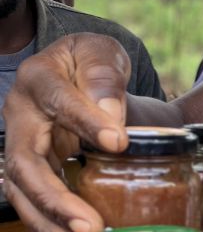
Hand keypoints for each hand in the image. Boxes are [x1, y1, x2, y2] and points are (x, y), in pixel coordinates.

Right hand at [3, 33, 131, 231]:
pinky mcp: (31, 162)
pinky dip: (52, 218)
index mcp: (38, 77)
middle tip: (90, 223)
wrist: (79, 69)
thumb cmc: (91, 59)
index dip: (86, 123)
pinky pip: (32, 196)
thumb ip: (105, 77)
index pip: (59, 101)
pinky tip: (75, 231)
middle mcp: (20, 112)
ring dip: (50, 218)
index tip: (119, 142)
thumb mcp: (101, 52)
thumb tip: (111, 116)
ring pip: (21, 188)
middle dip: (54, 197)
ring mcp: (21, 141)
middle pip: (24, 162)